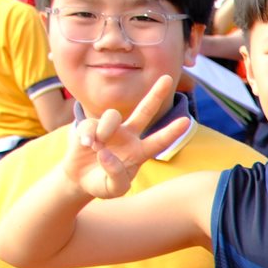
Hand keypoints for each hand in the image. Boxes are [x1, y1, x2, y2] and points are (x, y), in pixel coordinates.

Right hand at [62, 75, 189, 198]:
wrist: (80, 180)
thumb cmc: (102, 184)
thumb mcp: (114, 189)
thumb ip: (116, 175)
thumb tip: (106, 153)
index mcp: (140, 152)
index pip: (159, 141)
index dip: (172, 132)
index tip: (187, 120)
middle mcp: (129, 136)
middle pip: (144, 111)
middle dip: (155, 94)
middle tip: (167, 78)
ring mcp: (111, 129)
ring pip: (112, 116)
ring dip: (105, 129)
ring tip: (95, 146)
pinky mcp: (92, 125)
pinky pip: (91, 124)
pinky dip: (88, 135)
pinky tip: (86, 145)